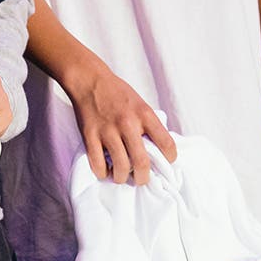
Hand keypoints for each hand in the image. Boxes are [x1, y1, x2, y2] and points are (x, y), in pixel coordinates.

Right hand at [62, 55, 176, 183]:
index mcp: (144, 114)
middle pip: (142, 162)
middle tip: (142, 179)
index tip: (166, 162)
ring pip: (120, 167)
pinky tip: (105, 170)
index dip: (170, 158)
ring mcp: (107, 131)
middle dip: (144, 178)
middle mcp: (128, 123)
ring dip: (123, 177)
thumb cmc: (118, 93)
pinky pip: (97, 164)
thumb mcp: (141, 104)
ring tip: (122, 176)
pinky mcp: (90, 136)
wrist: (90, 81)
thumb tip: (159, 150)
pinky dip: (103, 173)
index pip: (166, 143)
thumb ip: (149, 124)